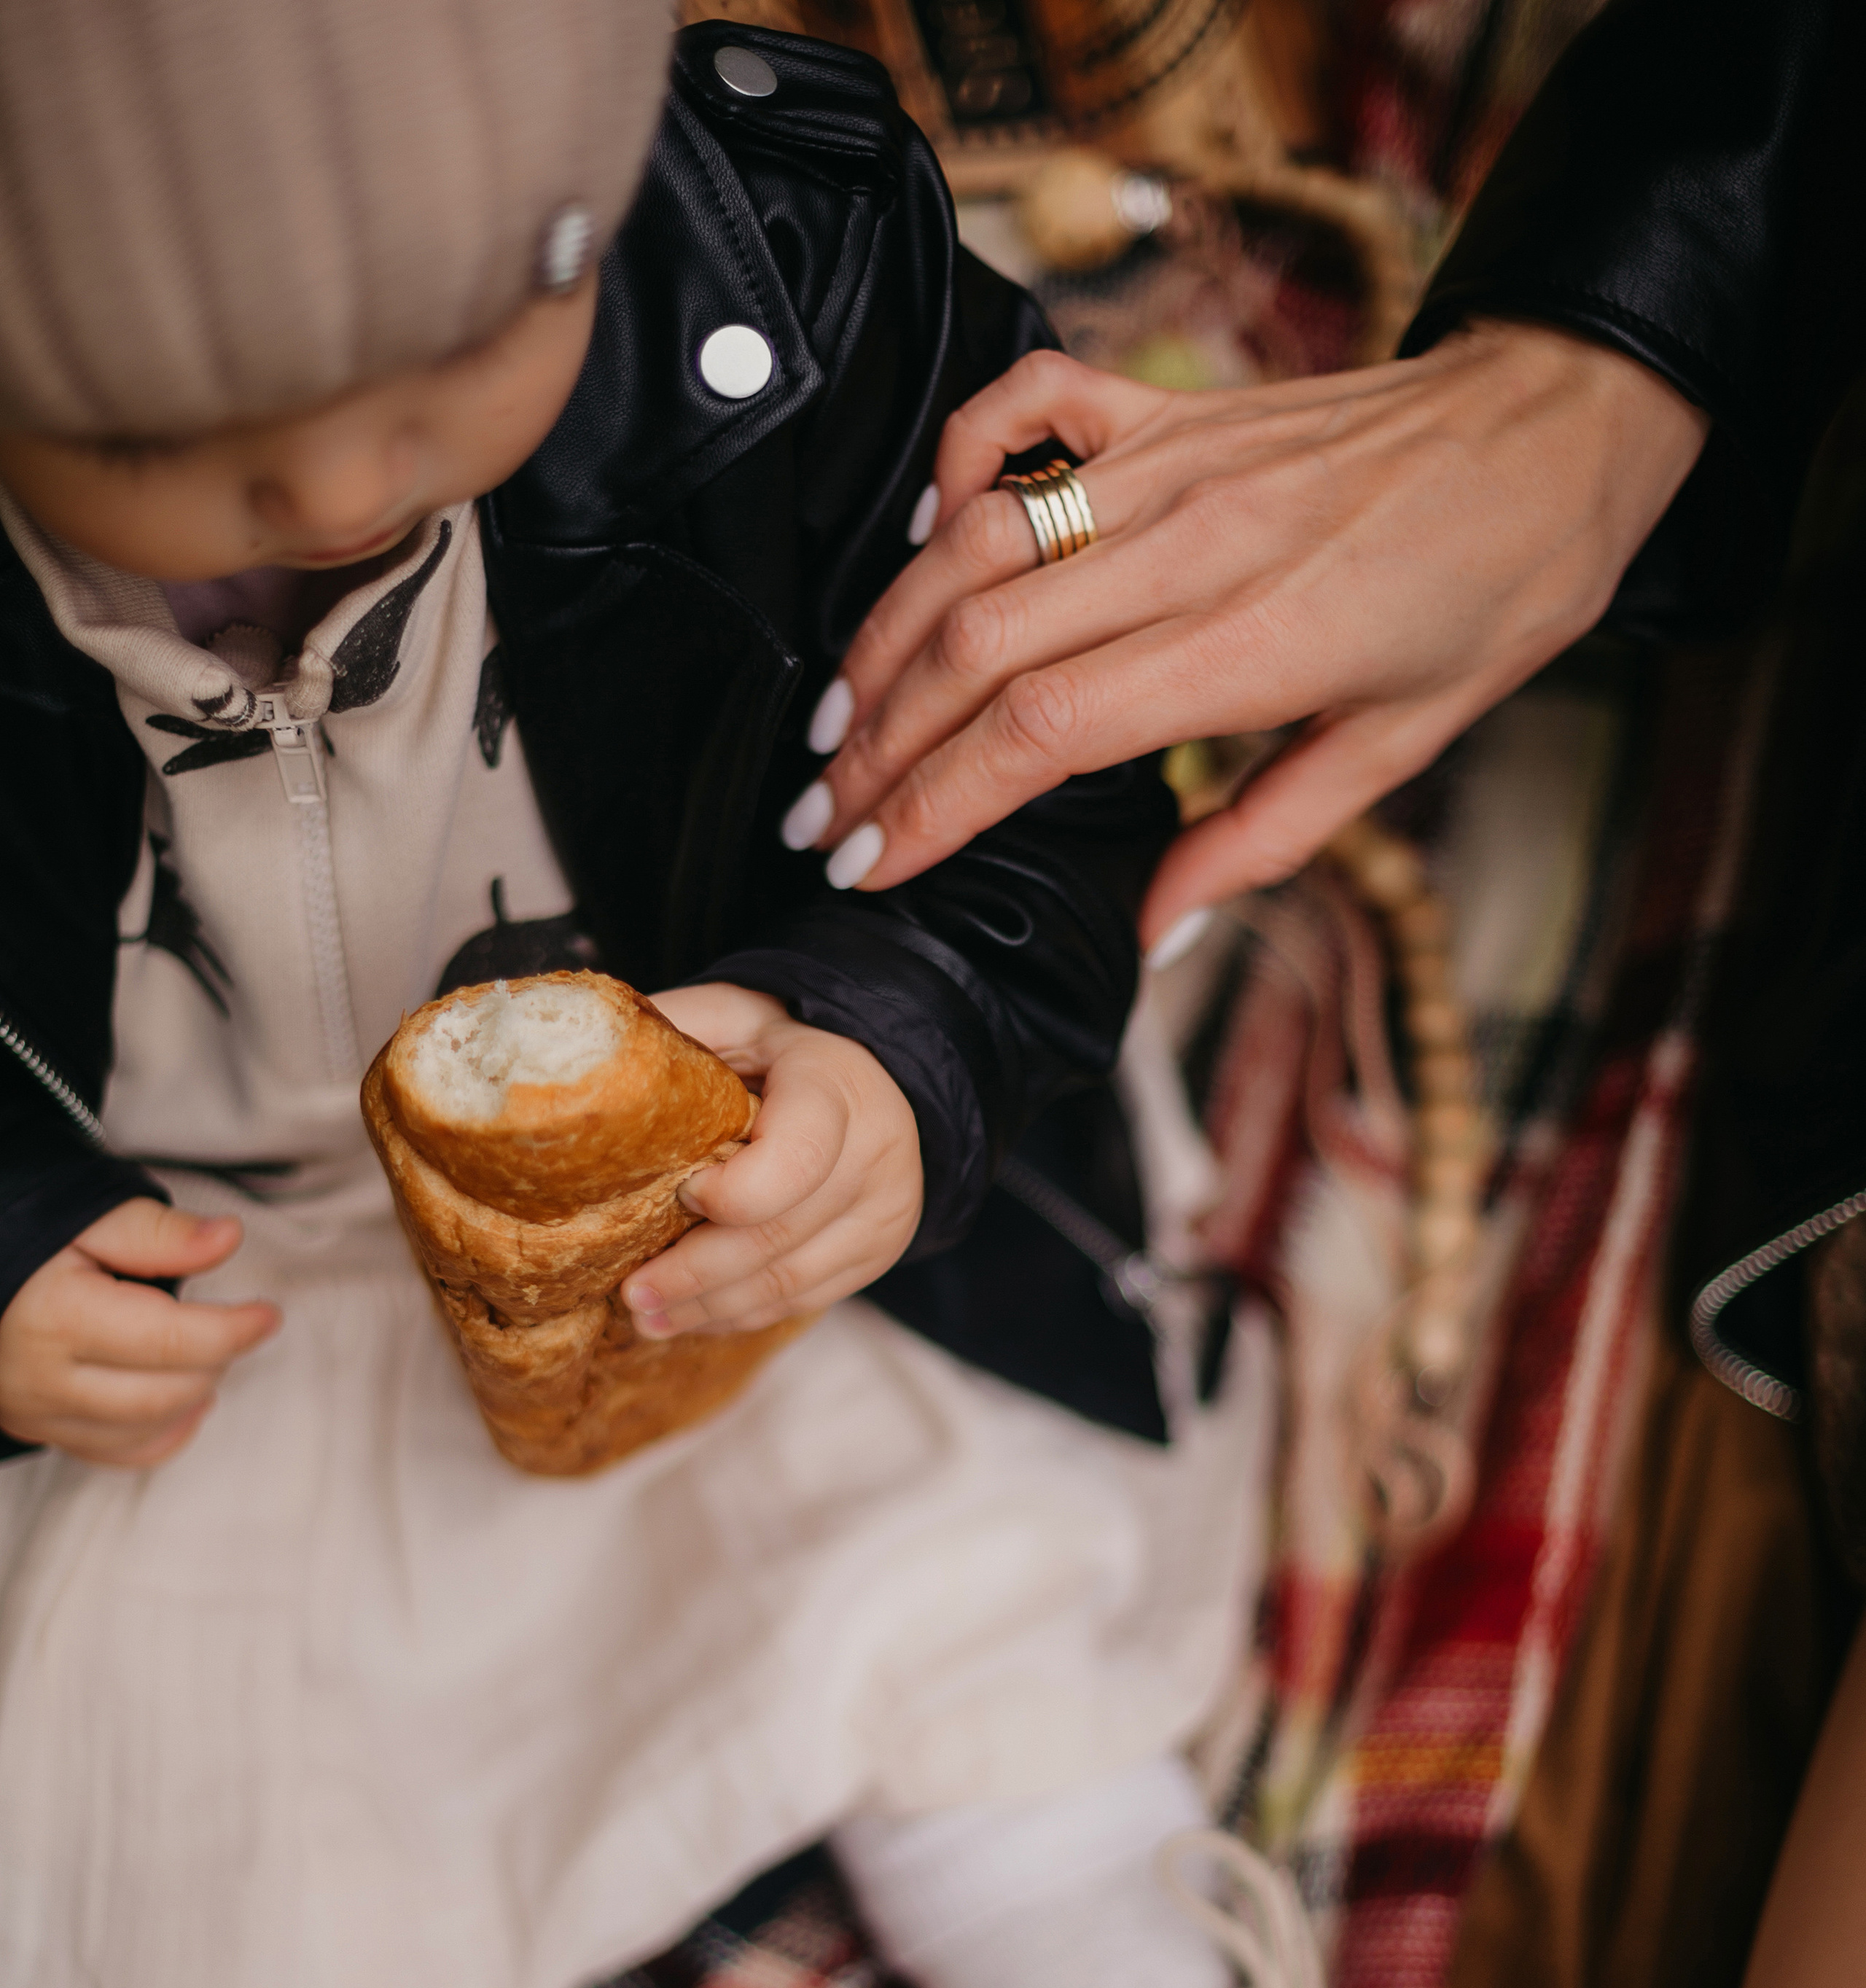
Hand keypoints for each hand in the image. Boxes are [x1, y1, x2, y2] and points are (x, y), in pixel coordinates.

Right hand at [0, 1198, 279, 1464]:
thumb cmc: (23, 1238)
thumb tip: (226, 1238)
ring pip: (146, 1429)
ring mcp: (39, 1413)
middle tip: (229, 1323)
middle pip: (165, 1392)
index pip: (170, 1341)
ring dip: (193, 1396)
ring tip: (206, 1354)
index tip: (267, 1315)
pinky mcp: (40, 1430)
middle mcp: (43, 1378)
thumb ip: (156, 1233)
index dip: (233, 1330)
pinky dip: (164, 1432)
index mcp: (57, 1318)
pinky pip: (119, 1454)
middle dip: (214, 1359)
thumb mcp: (86, 1218)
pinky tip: (185, 1401)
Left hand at [624, 984, 921, 1334]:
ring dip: (711, 1308)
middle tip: (632, 1293)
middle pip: (777, 1236)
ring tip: (647, 1319)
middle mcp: (874, 1152)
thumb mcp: (732, 1016)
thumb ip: (674, 1030)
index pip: (793, 1159)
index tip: (678, 1194)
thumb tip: (590, 1065)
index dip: (731, 1192)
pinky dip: (743, 1314)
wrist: (875, 1074)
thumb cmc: (780, 1047)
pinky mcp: (877, 1251)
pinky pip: (804, 1298)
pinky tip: (694, 1317)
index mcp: (835, 1084)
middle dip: (695, 1274)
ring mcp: (883, 1210)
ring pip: (788, 1281)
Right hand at [797, 323, 1707, 942]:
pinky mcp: (1170, 404)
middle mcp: (1193, 542)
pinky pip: (1025, 409)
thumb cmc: (1495, 593)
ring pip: (973, 544)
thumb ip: (1258, 839)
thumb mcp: (1397, 749)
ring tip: (834, 724)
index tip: (870, 862)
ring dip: (883, 639)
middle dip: (877, 746)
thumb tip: (1150, 929)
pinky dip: (952, 466)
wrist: (1558, 429)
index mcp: (1251, 643)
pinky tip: (918, 542)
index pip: (1038, 732)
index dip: (933, 804)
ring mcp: (1173, 460)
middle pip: (977, 647)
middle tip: (820, 819)